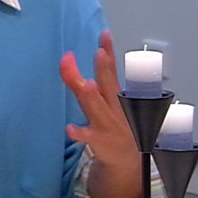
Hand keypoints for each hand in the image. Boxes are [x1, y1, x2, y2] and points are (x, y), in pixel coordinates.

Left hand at [59, 30, 141, 197]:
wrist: (127, 163)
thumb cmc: (116, 126)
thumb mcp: (108, 102)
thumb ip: (94, 80)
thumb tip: (80, 57)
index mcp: (116, 97)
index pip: (112, 70)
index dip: (109, 52)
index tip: (104, 34)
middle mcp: (114, 108)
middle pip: (108, 86)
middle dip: (104, 70)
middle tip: (99, 53)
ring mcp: (108, 125)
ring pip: (98, 108)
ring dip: (92, 97)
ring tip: (86, 84)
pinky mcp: (100, 143)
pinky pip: (88, 138)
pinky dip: (80, 133)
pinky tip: (70, 129)